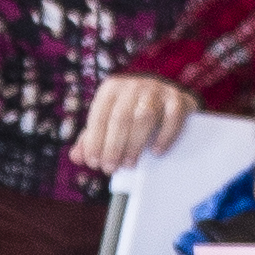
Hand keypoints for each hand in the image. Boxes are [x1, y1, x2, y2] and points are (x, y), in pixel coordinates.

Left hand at [71, 73, 196, 171]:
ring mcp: (157, 90)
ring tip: (129, 164)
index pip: (99, 115)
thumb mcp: (109, 120)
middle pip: (120, 117)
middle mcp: (133, 85)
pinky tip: (156, 152)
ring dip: (134, 144)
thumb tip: (76, 157)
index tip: (94, 163)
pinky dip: (164, 136)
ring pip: (144, 116)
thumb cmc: (132, 112)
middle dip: (113, 146)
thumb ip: (91, 139)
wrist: (167, 97)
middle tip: (111, 168)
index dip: (95, 141)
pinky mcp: (178, 99)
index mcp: (111, 89)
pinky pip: (172, 117)